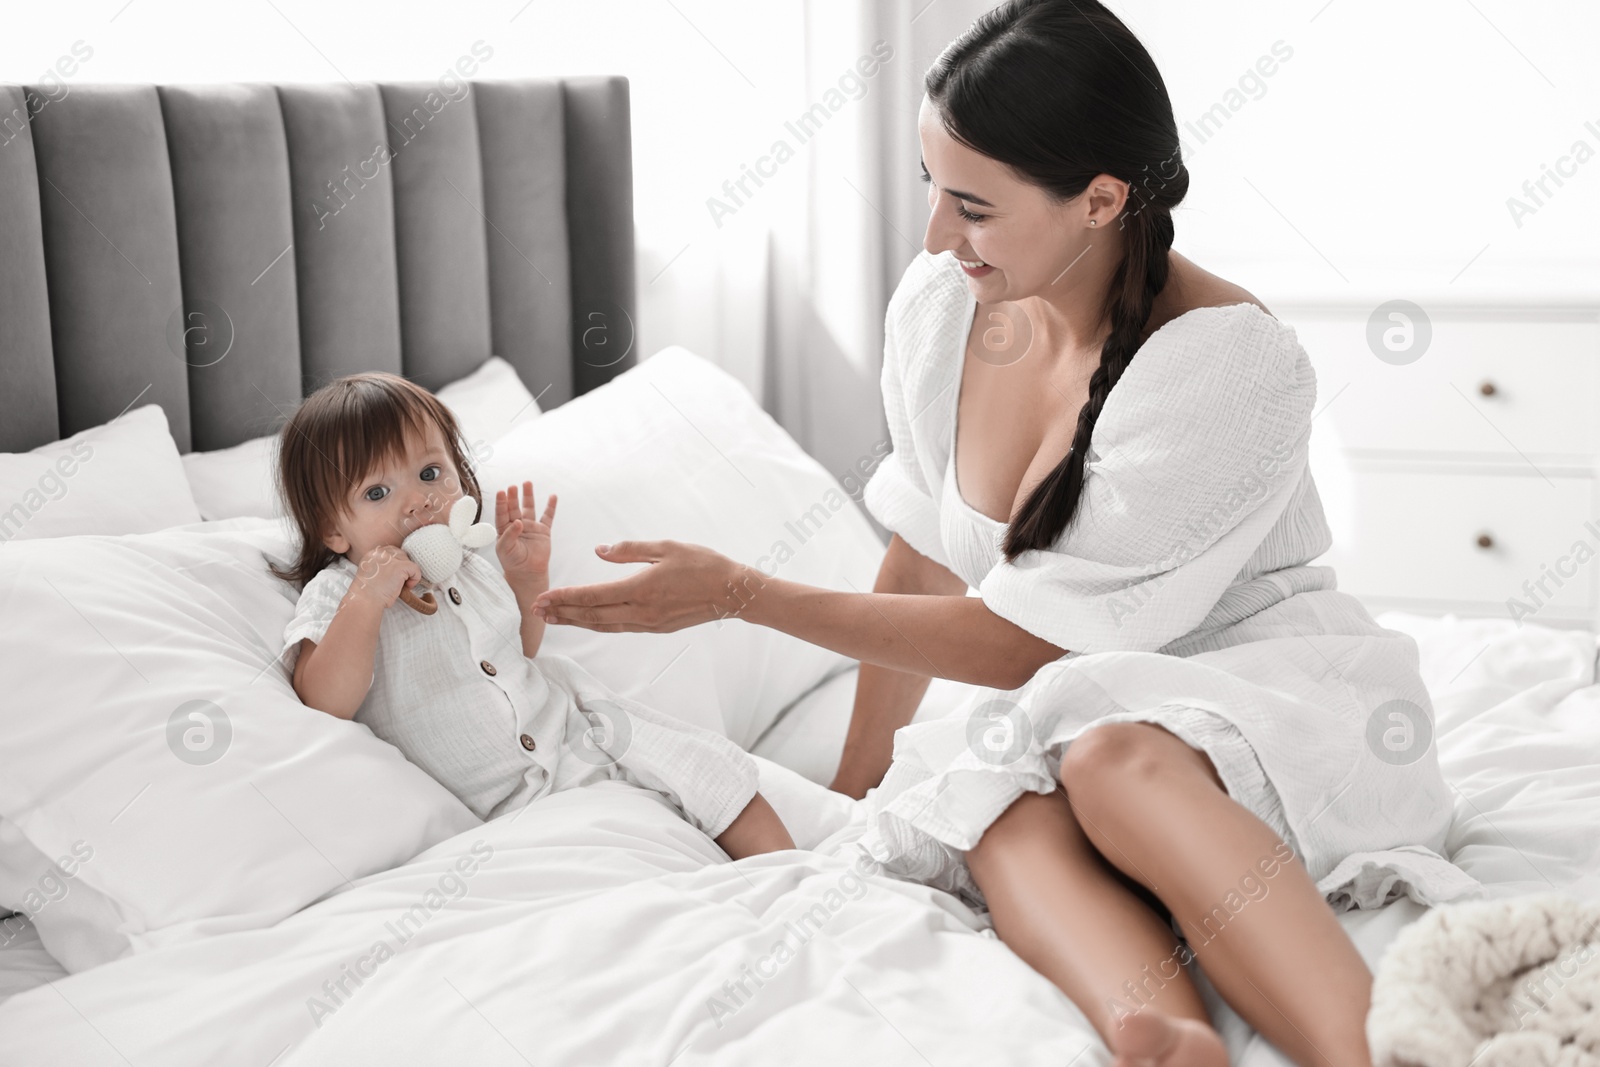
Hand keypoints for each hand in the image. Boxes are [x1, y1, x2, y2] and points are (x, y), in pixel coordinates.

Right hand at [348, 544, 422, 610]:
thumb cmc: (368, 594)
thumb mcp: (372, 574)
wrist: (366, 601)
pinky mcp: (400, 566)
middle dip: (403, 568)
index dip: (396, 563)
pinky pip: (415, 569)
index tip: (394, 576)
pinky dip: (415, 579)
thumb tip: (398, 569)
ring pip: (408, 562)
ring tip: (400, 586)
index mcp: (372, 554)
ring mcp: (390, 559)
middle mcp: (380, 553)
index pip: (391, 551)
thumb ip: (382, 567)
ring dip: (408, 574)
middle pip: (401, 554)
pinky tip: (407, 587)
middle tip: (398, 582)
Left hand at [495, 481, 556, 589]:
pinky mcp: (543, 531)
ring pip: (529, 508)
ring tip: (527, 483)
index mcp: (504, 529)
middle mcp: (517, 524)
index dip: (501, 503)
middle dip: (513, 497)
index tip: (501, 493)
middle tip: (512, 487)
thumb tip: (518, 522)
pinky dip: (551, 507)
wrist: (528, 573)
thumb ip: (509, 535)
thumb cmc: (512, 562)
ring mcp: (531, 526)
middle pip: (514, 507)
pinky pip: (548, 516)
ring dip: (528, 495)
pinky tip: (553, 496)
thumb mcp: (505, 549)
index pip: (502, 513)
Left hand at [532, 540, 754, 632]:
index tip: (543, 597)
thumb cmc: (702, 564)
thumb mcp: (665, 547)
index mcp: (641, 589)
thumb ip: (629, 550)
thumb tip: (599, 551)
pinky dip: (598, 624)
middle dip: (562, 613)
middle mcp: (641, 612)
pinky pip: (620, 628)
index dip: (564, 597)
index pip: (592, 596)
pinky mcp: (656, 628)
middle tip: (536, 611)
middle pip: (592, 616)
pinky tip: (588, 620)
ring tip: (554, 618)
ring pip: (604, 626)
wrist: (732, 592)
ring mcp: (649, 624)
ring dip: (576, 622)